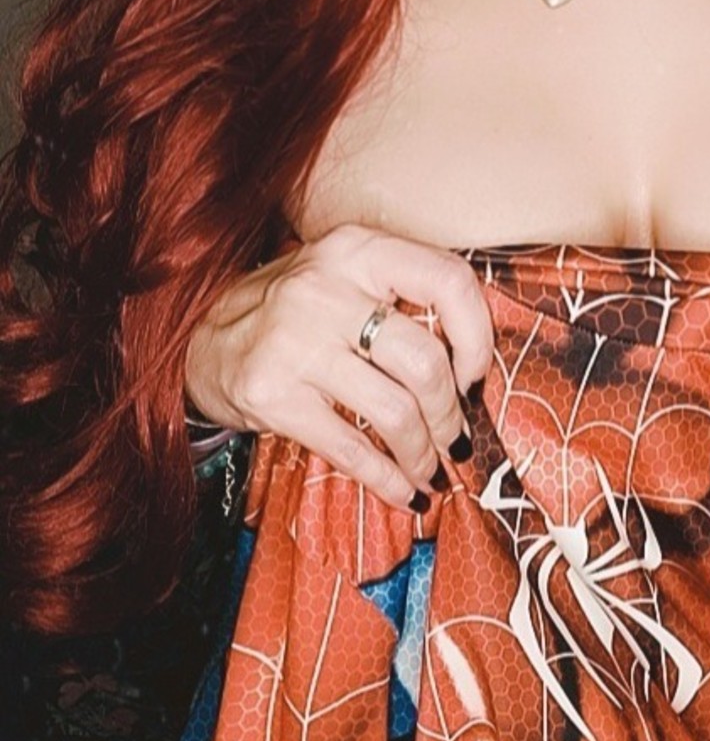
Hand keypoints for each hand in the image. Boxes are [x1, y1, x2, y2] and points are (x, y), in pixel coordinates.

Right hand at [184, 223, 494, 511]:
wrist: (201, 336)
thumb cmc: (296, 308)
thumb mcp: (345, 275)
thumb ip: (403, 296)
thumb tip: (475, 365)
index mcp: (357, 249)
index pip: (448, 280)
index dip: (477, 336)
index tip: (474, 376)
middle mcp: (326, 288)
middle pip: (425, 360)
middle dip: (449, 413)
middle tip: (452, 438)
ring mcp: (295, 342)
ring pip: (394, 411)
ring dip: (423, 453)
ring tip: (430, 469)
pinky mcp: (272, 395)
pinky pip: (350, 449)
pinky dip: (386, 479)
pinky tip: (401, 491)